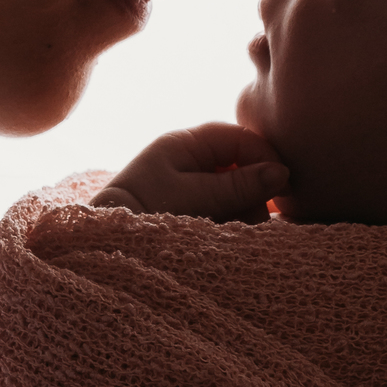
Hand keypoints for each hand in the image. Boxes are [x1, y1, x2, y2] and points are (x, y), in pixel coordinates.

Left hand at [91, 123, 289, 223]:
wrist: (104, 249)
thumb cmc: (144, 214)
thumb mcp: (195, 197)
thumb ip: (238, 186)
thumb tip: (281, 173)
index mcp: (183, 143)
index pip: (237, 137)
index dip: (264, 156)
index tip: (283, 184)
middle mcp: (186, 159)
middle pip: (239, 164)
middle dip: (253, 190)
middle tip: (256, 219)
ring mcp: (187, 185)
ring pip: (233, 190)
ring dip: (243, 210)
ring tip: (239, 233)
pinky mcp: (188, 210)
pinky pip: (221, 209)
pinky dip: (230, 222)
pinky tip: (229, 238)